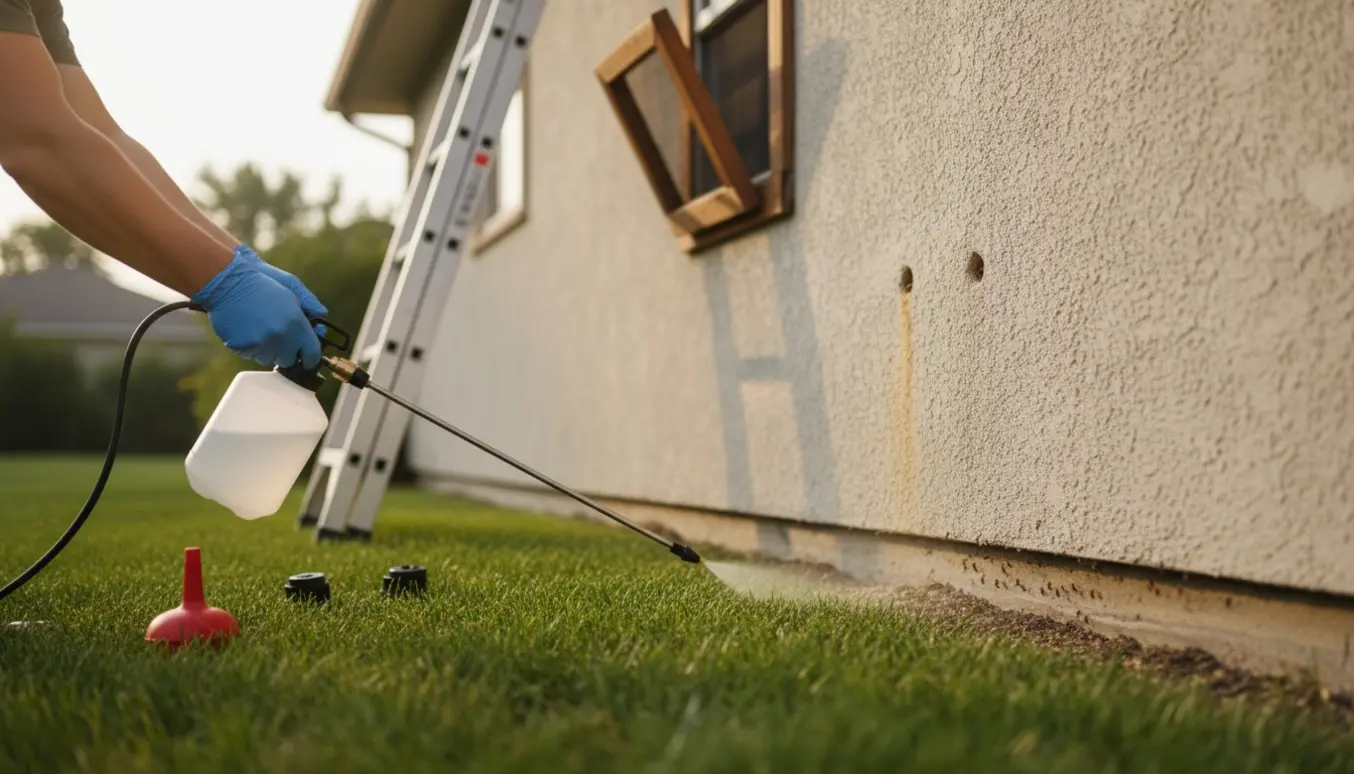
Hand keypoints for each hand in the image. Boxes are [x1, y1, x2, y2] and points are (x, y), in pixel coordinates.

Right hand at [191, 246, 323, 368]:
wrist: (227, 280)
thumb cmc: (262, 281)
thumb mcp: (292, 285)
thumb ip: (310, 304)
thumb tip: (322, 319)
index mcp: (296, 323)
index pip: (312, 354)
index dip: (310, 357)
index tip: (306, 357)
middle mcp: (280, 337)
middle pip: (288, 360)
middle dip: (286, 351)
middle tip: (277, 335)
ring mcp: (260, 343)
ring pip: (268, 359)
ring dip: (266, 350)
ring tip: (259, 328)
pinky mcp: (241, 347)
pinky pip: (250, 355)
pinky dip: (249, 346)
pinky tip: (247, 328)